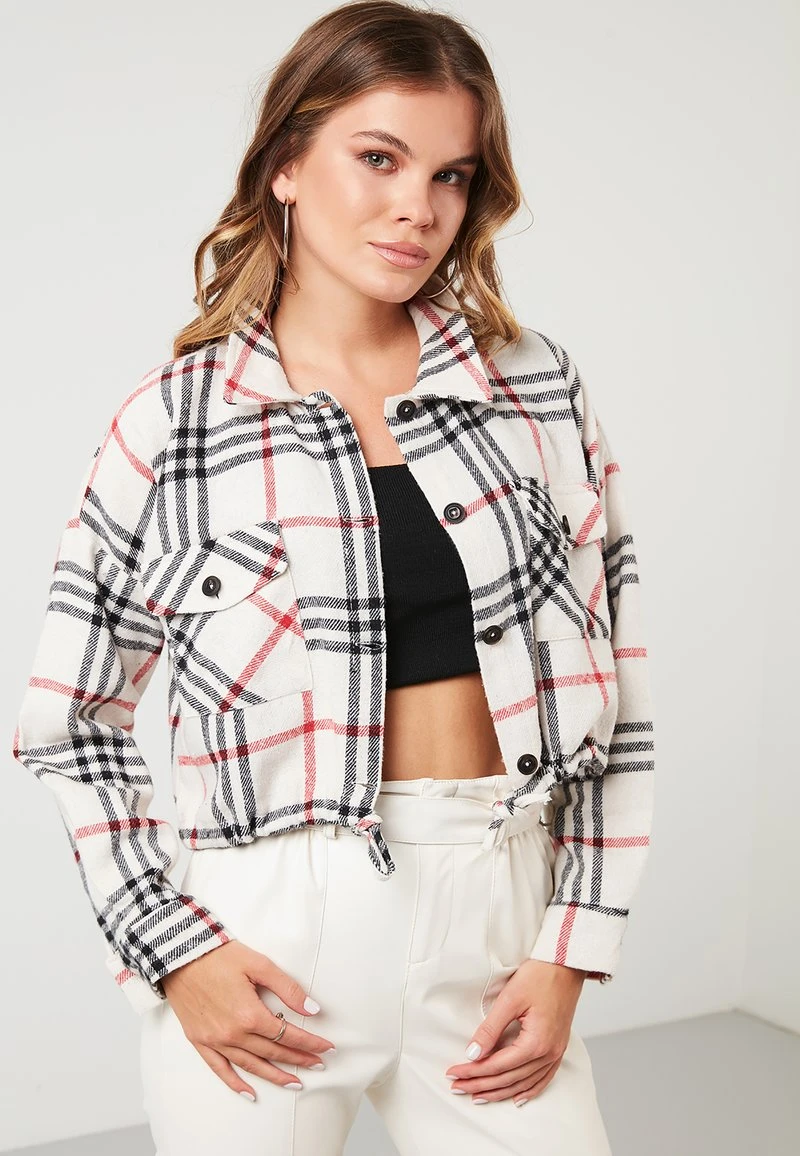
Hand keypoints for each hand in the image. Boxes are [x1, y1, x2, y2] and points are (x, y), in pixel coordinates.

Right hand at [160, 940, 335, 1101]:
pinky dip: (235, 1083)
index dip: (310, 1043)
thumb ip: (287, 989)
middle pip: (273, 1052)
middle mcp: (233, 1034)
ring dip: (274, 1076)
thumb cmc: (220, 955)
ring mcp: (215, 1040)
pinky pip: (220, 1069)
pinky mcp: (200, 1041)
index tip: (327, 1048)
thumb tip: (313, 1009)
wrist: (179, 955)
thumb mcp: (259, 964)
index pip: (288, 1035)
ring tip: (295, 1082)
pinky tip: (250, 1092)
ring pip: (251, 1065)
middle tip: (318, 1065)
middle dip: (299, 1059)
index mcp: (250, 1014)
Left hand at [444, 959, 585, 1105]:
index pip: (497, 1066)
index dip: (473, 1072)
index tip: (453, 1074)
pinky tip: (517, 1097)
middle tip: (457, 1087)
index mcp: (536, 1043)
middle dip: (481, 1085)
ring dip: (500, 1092)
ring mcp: (555, 1053)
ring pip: (524, 1083)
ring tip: (478, 1096)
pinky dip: (528, 1090)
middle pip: (509, 1079)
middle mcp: (548, 1054)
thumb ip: (490, 1029)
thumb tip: (472, 1054)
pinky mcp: (558, 1048)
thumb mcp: (510, 999)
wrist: (566, 964)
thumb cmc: (540, 976)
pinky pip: (543, 1079)